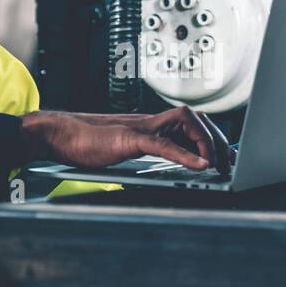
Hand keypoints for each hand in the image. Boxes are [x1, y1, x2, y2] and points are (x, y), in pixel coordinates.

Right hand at [19, 107, 230, 171]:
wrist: (57, 135)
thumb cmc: (83, 144)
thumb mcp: (121, 150)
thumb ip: (143, 154)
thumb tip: (164, 167)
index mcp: (148, 125)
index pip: (190, 121)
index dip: (210, 136)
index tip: (224, 155)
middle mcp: (148, 122)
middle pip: (195, 118)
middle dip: (216, 139)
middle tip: (228, 161)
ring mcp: (139, 127)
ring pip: (186, 123)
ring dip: (207, 142)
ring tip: (216, 163)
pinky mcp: (129, 138)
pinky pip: (163, 145)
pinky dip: (186, 155)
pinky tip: (200, 166)